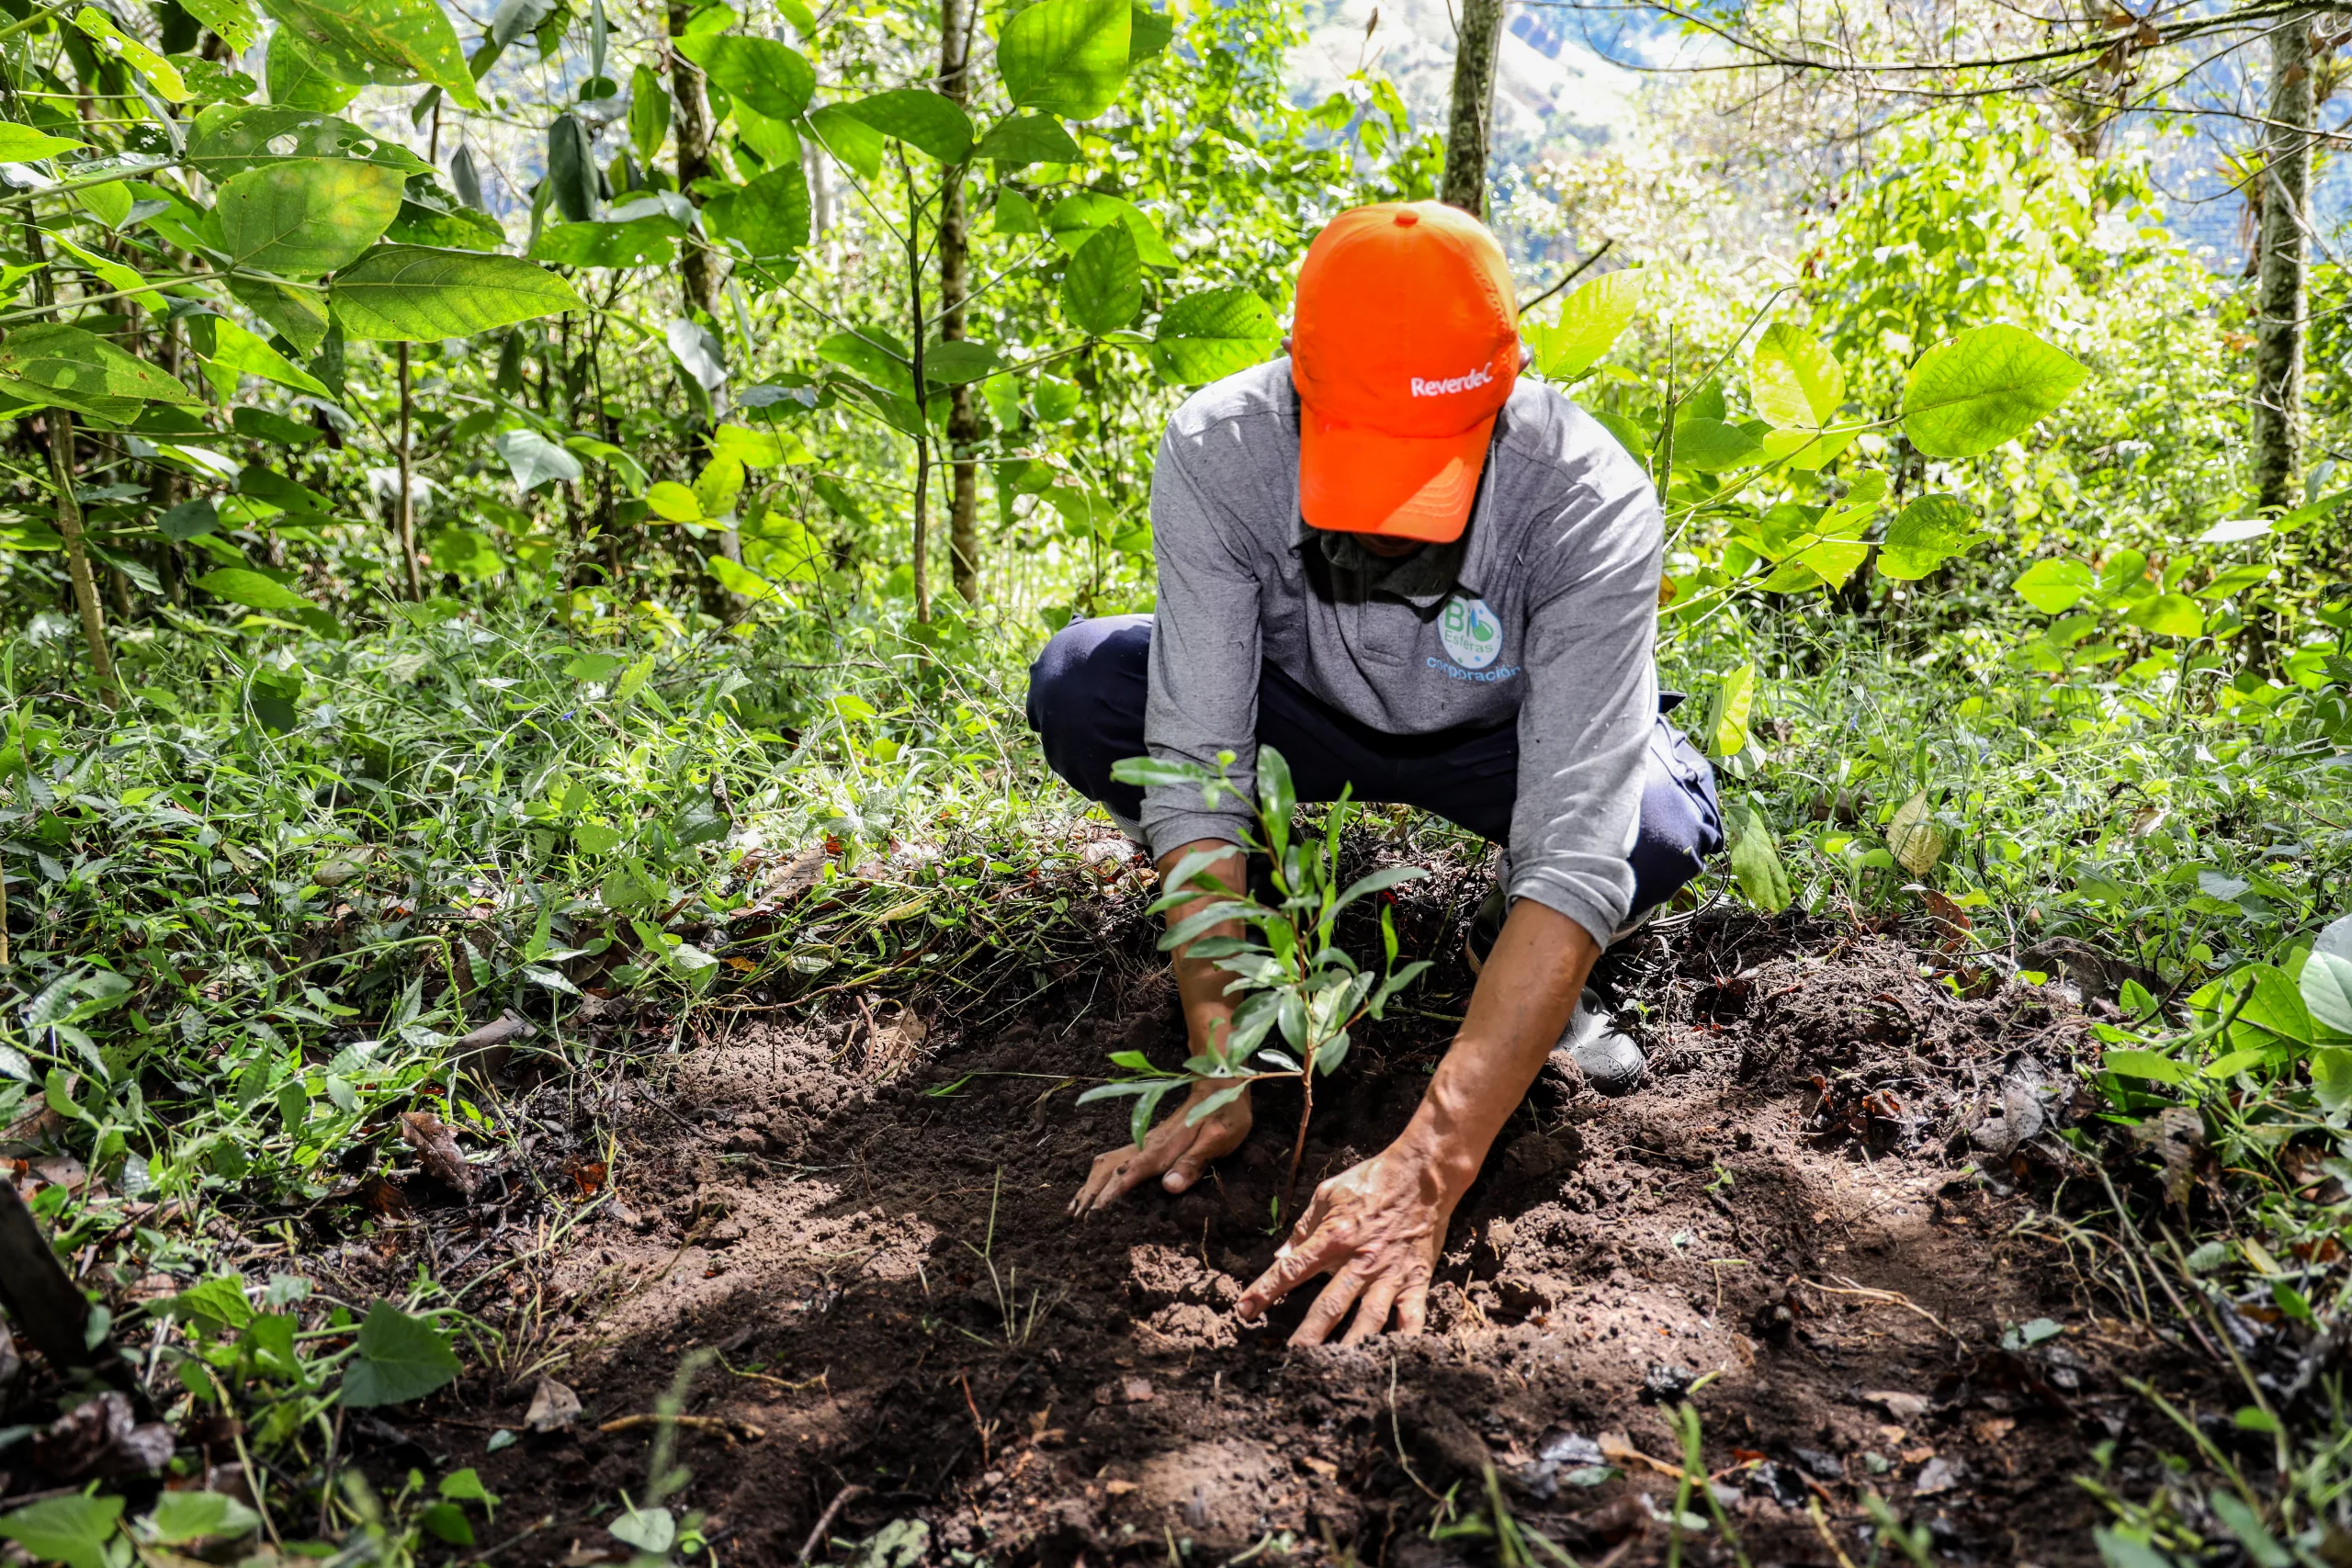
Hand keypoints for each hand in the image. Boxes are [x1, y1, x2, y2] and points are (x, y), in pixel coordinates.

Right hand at [1068, 1080, 1251, 1216]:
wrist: (1220, 1083)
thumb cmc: (1224, 1113)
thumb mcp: (1219, 1138)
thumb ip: (1193, 1162)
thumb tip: (1169, 1187)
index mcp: (1162, 1148)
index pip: (1128, 1175)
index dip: (1110, 1196)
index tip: (1094, 1217)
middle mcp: (1146, 1144)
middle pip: (1108, 1168)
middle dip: (1090, 1193)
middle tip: (1075, 1219)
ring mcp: (1144, 1142)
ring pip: (1106, 1163)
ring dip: (1089, 1184)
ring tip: (1074, 1207)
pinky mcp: (1146, 1142)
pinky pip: (1114, 1159)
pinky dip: (1097, 1175)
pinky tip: (1092, 1186)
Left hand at [1236, 1137, 1464, 1344]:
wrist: (1422, 1175)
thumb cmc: (1371, 1180)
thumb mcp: (1328, 1194)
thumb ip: (1303, 1227)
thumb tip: (1281, 1256)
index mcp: (1334, 1237)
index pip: (1293, 1269)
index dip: (1265, 1291)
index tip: (1244, 1311)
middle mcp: (1360, 1260)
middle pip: (1329, 1305)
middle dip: (1307, 1335)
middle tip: (1289, 1360)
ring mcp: (1389, 1273)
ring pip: (1367, 1318)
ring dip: (1349, 1345)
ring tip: (1334, 1369)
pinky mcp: (1416, 1279)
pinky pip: (1412, 1315)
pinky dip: (1405, 1339)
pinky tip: (1394, 1359)